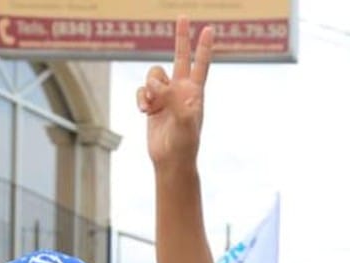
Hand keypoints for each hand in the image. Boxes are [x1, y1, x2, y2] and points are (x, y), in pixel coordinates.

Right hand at [138, 17, 213, 167]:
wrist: (171, 160)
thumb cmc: (184, 146)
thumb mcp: (187, 128)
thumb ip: (183, 109)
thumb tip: (176, 92)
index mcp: (194, 93)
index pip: (200, 65)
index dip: (204, 47)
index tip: (209, 28)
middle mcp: (181, 91)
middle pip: (180, 57)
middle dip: (181, 37)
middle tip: (183, 16)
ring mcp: (166, 97)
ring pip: (153, 75)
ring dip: (149, 86)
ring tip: (152, 105)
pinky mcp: (152, 104)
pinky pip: (141, 91)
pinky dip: (140, 98)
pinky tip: (144, 111)